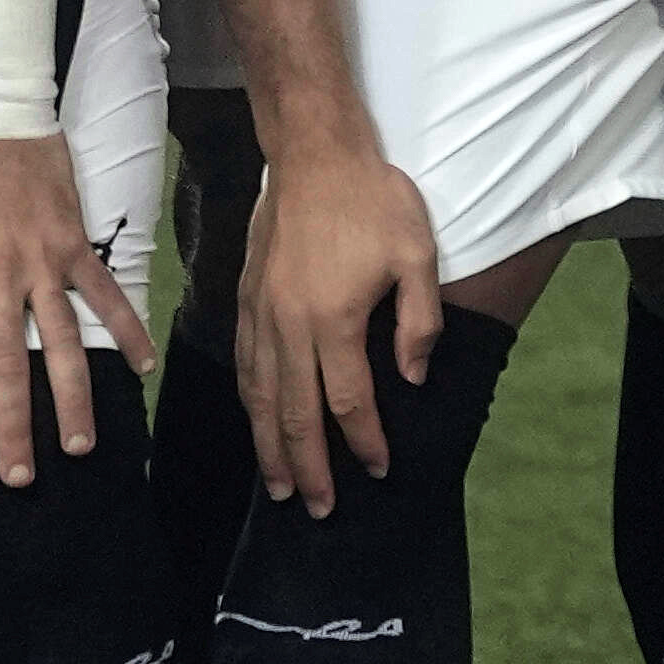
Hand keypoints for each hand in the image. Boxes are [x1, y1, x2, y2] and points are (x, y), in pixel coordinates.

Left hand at [0, 130, 151, 481]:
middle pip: (11, 369)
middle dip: (15, 429)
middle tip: (20, 478)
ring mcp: (43, 263)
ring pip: (64, 343)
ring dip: (74, 400)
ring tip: (81, 445)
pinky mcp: (75, 243)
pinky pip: (105, 294)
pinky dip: (127, 329)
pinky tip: (143, 368)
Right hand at [238, 136, 454, 513]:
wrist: (314, 153)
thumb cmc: (373, 200)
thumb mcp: (417, 254)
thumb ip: (418, 323)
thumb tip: (411, 380)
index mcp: (334, 320)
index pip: (348, 402)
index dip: (365, 443)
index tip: (379, 471)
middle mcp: (289, 326)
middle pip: (295, 415)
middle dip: (308, 468)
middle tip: (319, 510)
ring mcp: (261, 314)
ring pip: (260, 397)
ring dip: (270, 447)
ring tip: (279, 487)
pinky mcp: (246, 299)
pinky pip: (245, 366)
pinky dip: (250, 404)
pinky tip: (257, 422)